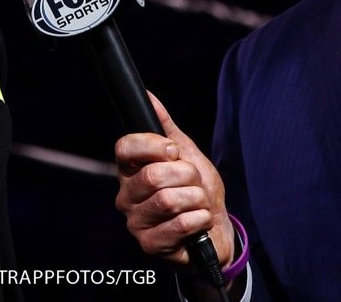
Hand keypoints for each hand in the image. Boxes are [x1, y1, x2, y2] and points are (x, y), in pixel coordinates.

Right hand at [114, 92, 234, 272]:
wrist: (215, 228)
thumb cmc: (196, 189)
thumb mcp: (185, 153)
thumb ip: (166, 127)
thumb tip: (149, 96)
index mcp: (130, 171)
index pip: (125, 148)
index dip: (153, 145)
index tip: (174, 151)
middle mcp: (126, 196)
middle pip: (153, 175)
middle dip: (187, 176)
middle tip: (194, 183)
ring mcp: (136, 223)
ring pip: (168, 199)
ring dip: (196, 199)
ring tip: (198, 203)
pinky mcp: (150, 246)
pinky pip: (181, 224)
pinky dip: (201, 219)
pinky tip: (200, 222)